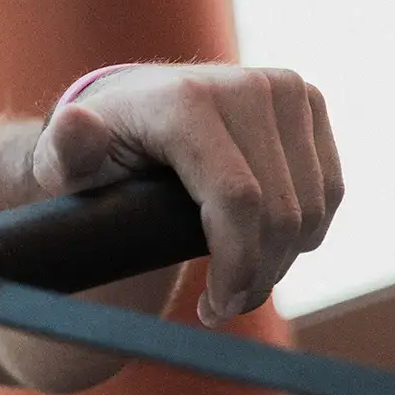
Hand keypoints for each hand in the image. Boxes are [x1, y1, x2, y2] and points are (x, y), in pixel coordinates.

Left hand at [32, 65, 343, 326]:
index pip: (238, 199)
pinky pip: (328, 190)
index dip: (236, 265)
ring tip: (237, 285)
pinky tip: (264, 250)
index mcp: (187, 100)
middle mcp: (244, 85)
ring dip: (281, 261)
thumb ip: (66, 151)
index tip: (215, 309)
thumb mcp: (66, 160)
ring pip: (311, 207)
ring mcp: (282, 89)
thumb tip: (76, 127)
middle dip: (257, 274)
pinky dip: (303, 232)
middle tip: (223, 308)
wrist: (134, 109)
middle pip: (281, 210)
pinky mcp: (308, 102)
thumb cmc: (97, 152)